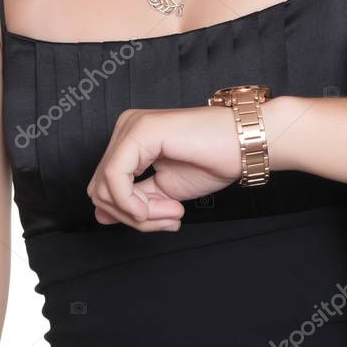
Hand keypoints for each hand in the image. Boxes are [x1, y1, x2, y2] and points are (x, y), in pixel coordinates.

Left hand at [86, 103, 243, 232]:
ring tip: (175, 212)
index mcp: (130, 139)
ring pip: (104, 189)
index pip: (105, 187)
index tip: (168, 220)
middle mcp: (126, 127)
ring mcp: (131, 126)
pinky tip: (166, 208)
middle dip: (134, 217)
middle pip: (100, 190)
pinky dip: (133, 204)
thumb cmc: (214, 160)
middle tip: (171, 219)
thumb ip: (133, 201)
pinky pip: (115, 180)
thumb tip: (100, 215)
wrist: (246, 144)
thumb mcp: (164, 191)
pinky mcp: (140, 131)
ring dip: (140, 214)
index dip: (131, 216)